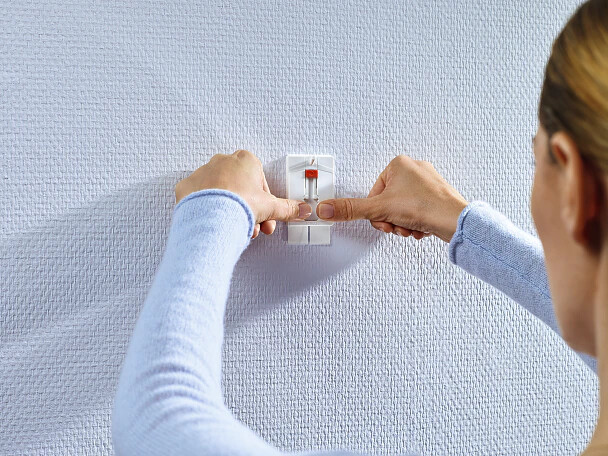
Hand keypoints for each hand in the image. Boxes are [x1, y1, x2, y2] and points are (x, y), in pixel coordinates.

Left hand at [175, 150, 311, 238]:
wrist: (211, 215)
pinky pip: (200, 198)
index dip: (264, 202)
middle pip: (240, 188)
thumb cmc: (238, 204)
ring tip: (234, 229)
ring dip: (229, 210)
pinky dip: (207, 209)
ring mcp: (203, 172)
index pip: (259, 181)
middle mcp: (223, 162)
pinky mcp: (187, 186)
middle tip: (252, 226)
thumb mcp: (271, 207)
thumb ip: (287, 208)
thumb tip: (301, 209)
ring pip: (220, 193)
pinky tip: (214, 221)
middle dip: (247, 209)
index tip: (265, 215)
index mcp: (245, 160)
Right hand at [315, 155, 468, 242]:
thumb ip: (350, 210)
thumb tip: (325, 209)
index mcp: (398, 164)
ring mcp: (428, 183)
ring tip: (412, 225)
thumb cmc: (426, 207)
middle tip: (399, 223)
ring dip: (403, 223)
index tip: (385, 217)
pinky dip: (416, 223)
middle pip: (387, 203)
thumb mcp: (379, 209)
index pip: (373, 193)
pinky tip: (422, 226)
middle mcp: (414, 169)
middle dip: (391, 219)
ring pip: (402, 209)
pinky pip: (417, 212)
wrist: (455, 221)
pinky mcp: (437, 196)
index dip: (376, 212)